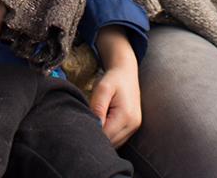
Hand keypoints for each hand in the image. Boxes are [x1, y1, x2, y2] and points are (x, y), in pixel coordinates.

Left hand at [89, 28, 142, 147]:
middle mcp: (133, 124)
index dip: (92, 133)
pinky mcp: (133, 127)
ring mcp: (134, 127)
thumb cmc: (113, 79)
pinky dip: (108, 136)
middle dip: (96, 137)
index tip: (82, 125)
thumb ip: (97, 107)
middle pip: (111, 142)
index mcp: (126, 115)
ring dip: (102, 138)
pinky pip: (118, 139)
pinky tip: (101, 126)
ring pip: (114, 143)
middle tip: (84, 126)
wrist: (126, 73)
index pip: (106, 135)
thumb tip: (93, 126)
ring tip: (93, 124)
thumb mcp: (102, 89)